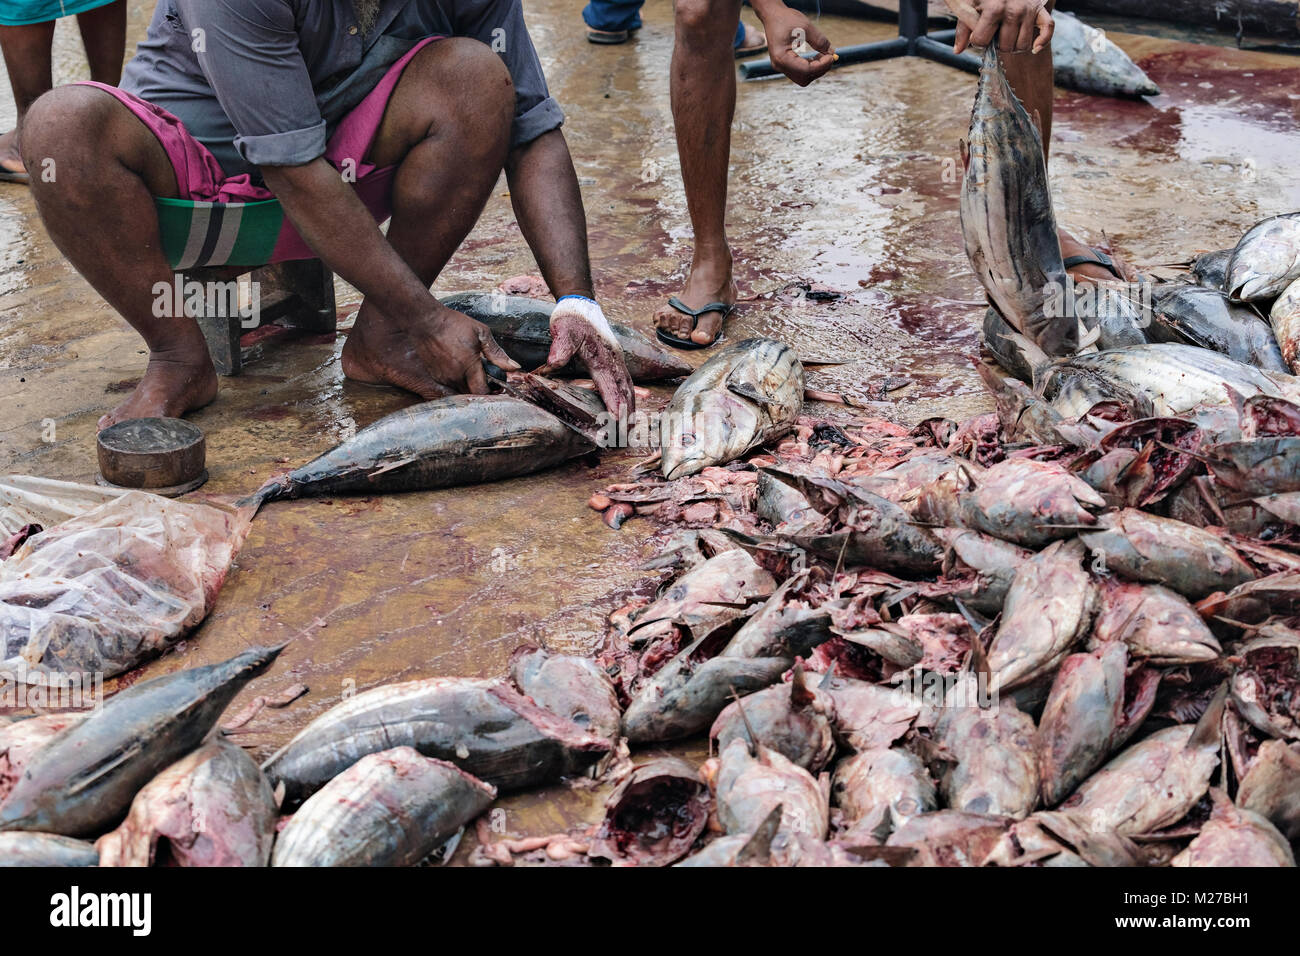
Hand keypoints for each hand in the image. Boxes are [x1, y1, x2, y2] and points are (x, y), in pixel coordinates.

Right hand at [408, 303, 519, 394]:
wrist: (426, 321)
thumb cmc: (454, 324)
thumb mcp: (481, 334)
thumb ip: (497, 353)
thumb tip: (515, 367)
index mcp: (469, 367)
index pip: (483, 392)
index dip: (492, 392)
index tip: (497, 386)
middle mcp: (454, 376)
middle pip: (472, 394)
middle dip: (481, 390)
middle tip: (488, 380)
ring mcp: (443, 378)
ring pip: (460, 392)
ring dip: (469, 387)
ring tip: (474, 374)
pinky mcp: (435, 376)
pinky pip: (449, 387)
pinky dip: (457, 383)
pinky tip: (461, 371)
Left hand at [539, 296, 634, 418]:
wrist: (580, 303)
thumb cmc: (571, 318)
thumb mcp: (562, 330)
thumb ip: (560, 348)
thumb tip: (553, 364)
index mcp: (601, 355)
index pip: (609, 382)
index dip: (613, 401)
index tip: (616, 418)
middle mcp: (614, 359)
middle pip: (624, 388)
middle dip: (627, 411)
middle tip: (627, 433)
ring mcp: (617, 359)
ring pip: (628, 386)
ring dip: (631, 407)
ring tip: (632, 427)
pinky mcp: (615, 360)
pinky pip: (625, 382)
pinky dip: (629, 397)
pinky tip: (629, 408)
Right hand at [753, 2, 835, 87]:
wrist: (773, 16)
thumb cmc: (786, 19)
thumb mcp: (805, 26)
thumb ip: (819, 40)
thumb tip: (831, 52)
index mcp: (781, 57)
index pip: (806, 70)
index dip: (821, 65)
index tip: (831, 56)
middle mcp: (779, 65)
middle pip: (804, 78)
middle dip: (819, 70)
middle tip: (828, 56)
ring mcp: (781, 66)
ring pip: (803, 78)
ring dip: (816, 70)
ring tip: (823, 55)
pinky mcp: (785, 65)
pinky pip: (800, 73)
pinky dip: (811, 67)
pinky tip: (817, 57)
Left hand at [949, 0, 1052, 54]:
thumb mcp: (969, 4)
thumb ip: (963, 28)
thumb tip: (958, 51)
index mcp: (994, 9)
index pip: (982, 41)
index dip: (978, 40)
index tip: (978, 33)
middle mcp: (1013, 11)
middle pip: (1005, 47)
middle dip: (997, 45)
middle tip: (995, 34)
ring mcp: (1028, 11)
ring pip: (1023, 45)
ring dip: (1015, 46)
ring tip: (1008, 36)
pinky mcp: (1040, 10)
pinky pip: (1048, 29)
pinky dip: (1042, 41)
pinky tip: (1034, 48)